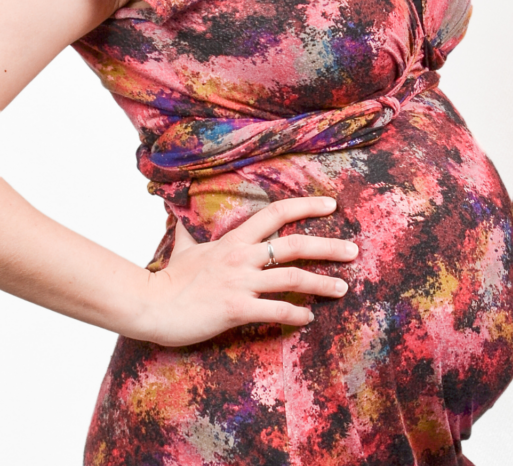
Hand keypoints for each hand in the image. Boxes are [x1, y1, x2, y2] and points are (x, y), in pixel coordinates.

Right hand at [135, 197, 357, 346]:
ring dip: (323, 284)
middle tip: (354, 250)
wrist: (147, 305)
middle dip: (329, 247)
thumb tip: (174, 208)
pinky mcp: (236, 309)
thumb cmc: (167, 280)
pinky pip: (277, 310)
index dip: (306, 206)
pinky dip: (297, 314)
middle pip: (296, 245)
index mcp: (234, 240)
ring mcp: (240, 283)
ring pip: (294, 278)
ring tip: (343, 288)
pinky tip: (309, 318)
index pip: (276, 213)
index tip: (332, 205)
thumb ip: (187, 230)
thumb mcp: (182, 248)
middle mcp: (242, 257)